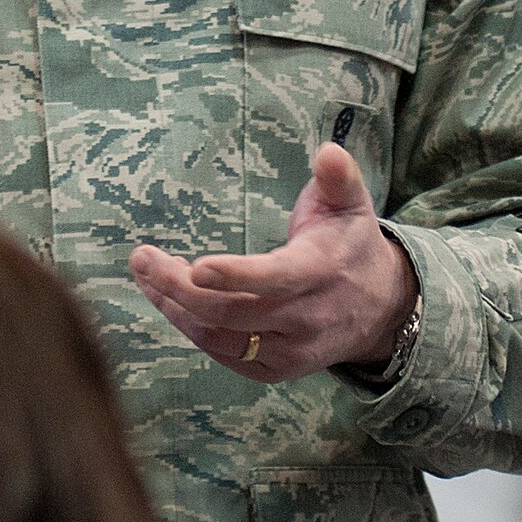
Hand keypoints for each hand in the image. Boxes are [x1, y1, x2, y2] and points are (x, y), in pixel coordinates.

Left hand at [128, 142, 418, 382]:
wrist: (380, 309)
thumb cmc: (351, 244)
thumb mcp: (352, 205)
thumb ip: (338, 177)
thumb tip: (327, 151)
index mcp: (320, 273)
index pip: (274, 279)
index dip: (234, 276)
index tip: (195, 265)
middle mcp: (305, 319)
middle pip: (231, 313)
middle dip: (179, 288)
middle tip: (141, 259)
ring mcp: (289, 351)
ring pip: (220, 338)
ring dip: (176, 308)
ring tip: (147, 276)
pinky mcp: (274, 370)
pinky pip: (224, 355)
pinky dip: (192, 329)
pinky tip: (170, 301)